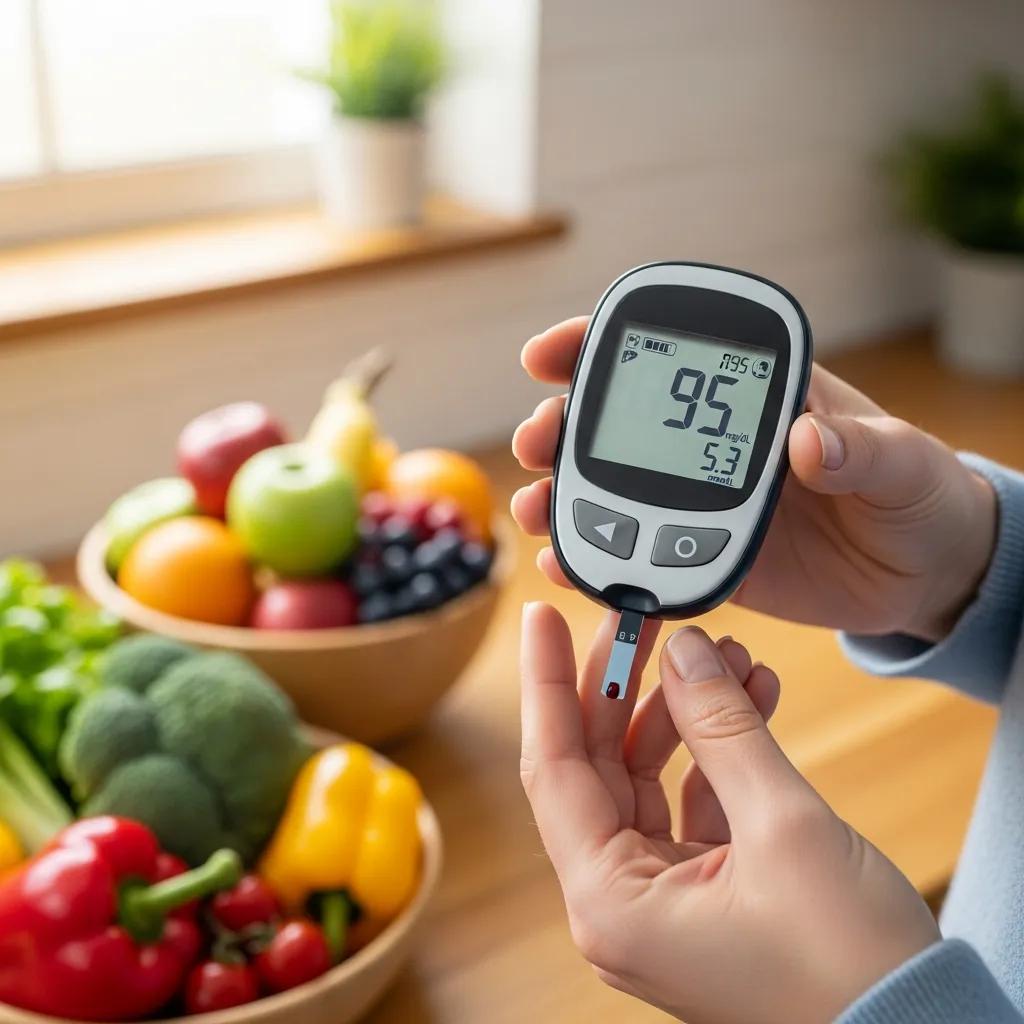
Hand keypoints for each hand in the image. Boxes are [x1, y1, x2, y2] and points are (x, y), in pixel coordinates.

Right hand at [512, 319, 996, 640]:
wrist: (922, 573)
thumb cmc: (918, 495)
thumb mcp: (903, 461)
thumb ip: (860, 448)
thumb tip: (807, 442)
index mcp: (758, 398)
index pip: (671, 356)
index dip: (600, 345)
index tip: (550, 354)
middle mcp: (714, 446)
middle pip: (619, 423)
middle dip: (563, 425)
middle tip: (538, 440)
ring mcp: (701, 502)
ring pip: (614, 489)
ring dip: (564, 494)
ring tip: (536, 509)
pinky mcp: (702, 555)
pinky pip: (639, 556)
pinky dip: (599, 561)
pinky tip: (566, 567)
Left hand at [520, 605, 939, 1022]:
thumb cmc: (849, 966)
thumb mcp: (782, 824)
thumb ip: (723, 727)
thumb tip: (687, 652)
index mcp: (610, 901)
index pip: (551, 767)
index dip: (547, 683)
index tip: (544, 619)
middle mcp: (620, 902)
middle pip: (597, 765)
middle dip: (625, 685)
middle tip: (645, 619)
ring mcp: (661, 898)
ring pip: (645, 776)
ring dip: (684, 711)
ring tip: (724, 654)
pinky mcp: (704, 892)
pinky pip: (691, 799)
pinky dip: (717, 749)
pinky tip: (750, 698)